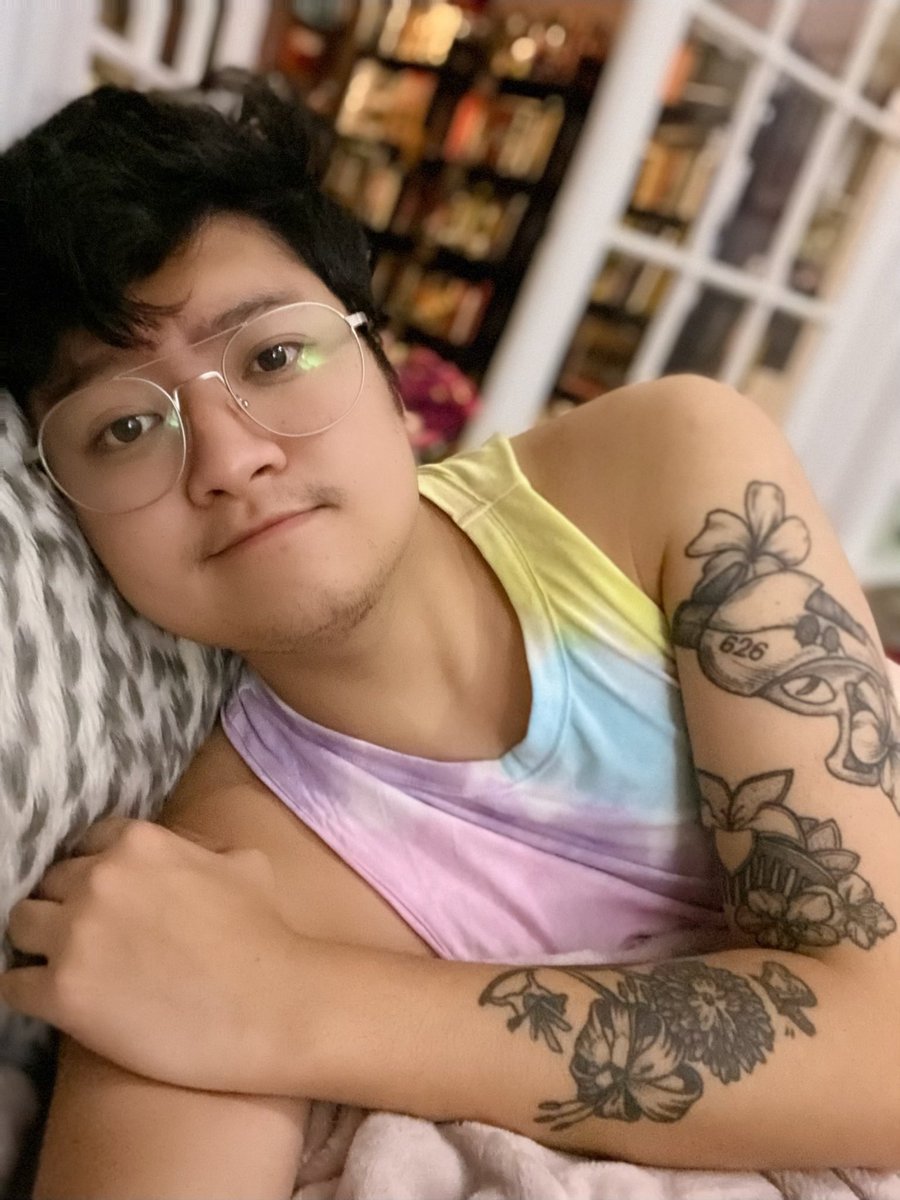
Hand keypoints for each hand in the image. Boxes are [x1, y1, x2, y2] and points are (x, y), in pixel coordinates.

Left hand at [0, 818, 309, 1092]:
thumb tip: (188, 852)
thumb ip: (199, 848)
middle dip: (66, 908)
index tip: (107, 902)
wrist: (269, 1006)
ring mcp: (75, 935)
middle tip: (91, 940)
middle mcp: (98, 879)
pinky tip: (57, 1003)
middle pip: (49, 884)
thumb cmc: (266, 936)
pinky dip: (29, 992)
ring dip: (40, 945)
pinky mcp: (61, 993)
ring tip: (67, 968)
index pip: (85, 846)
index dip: (95, 874)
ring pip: (20, 925)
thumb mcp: (244, 863)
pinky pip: (13, 985)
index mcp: (138, 843)